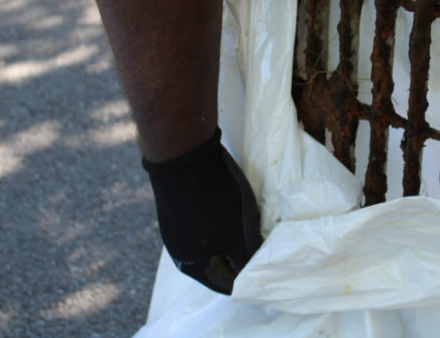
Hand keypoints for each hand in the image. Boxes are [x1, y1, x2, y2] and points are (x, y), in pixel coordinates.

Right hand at [142, 129, 262, 293]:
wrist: (183, 155)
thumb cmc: (214, 199)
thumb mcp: (240, 233)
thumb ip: (247, 256)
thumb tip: (253, 266)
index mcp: (193, 265)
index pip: (225, 284)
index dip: (246, 279)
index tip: (264, 269)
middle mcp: (179, 251)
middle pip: (217, 263)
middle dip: (239, 258)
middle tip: (260, 247)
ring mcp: (175, 227)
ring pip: (210, 241)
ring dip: (229, 238)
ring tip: (250, 226)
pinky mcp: (176, 205)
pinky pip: (202, 222)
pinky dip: (218, 221)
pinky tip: (231, 207)